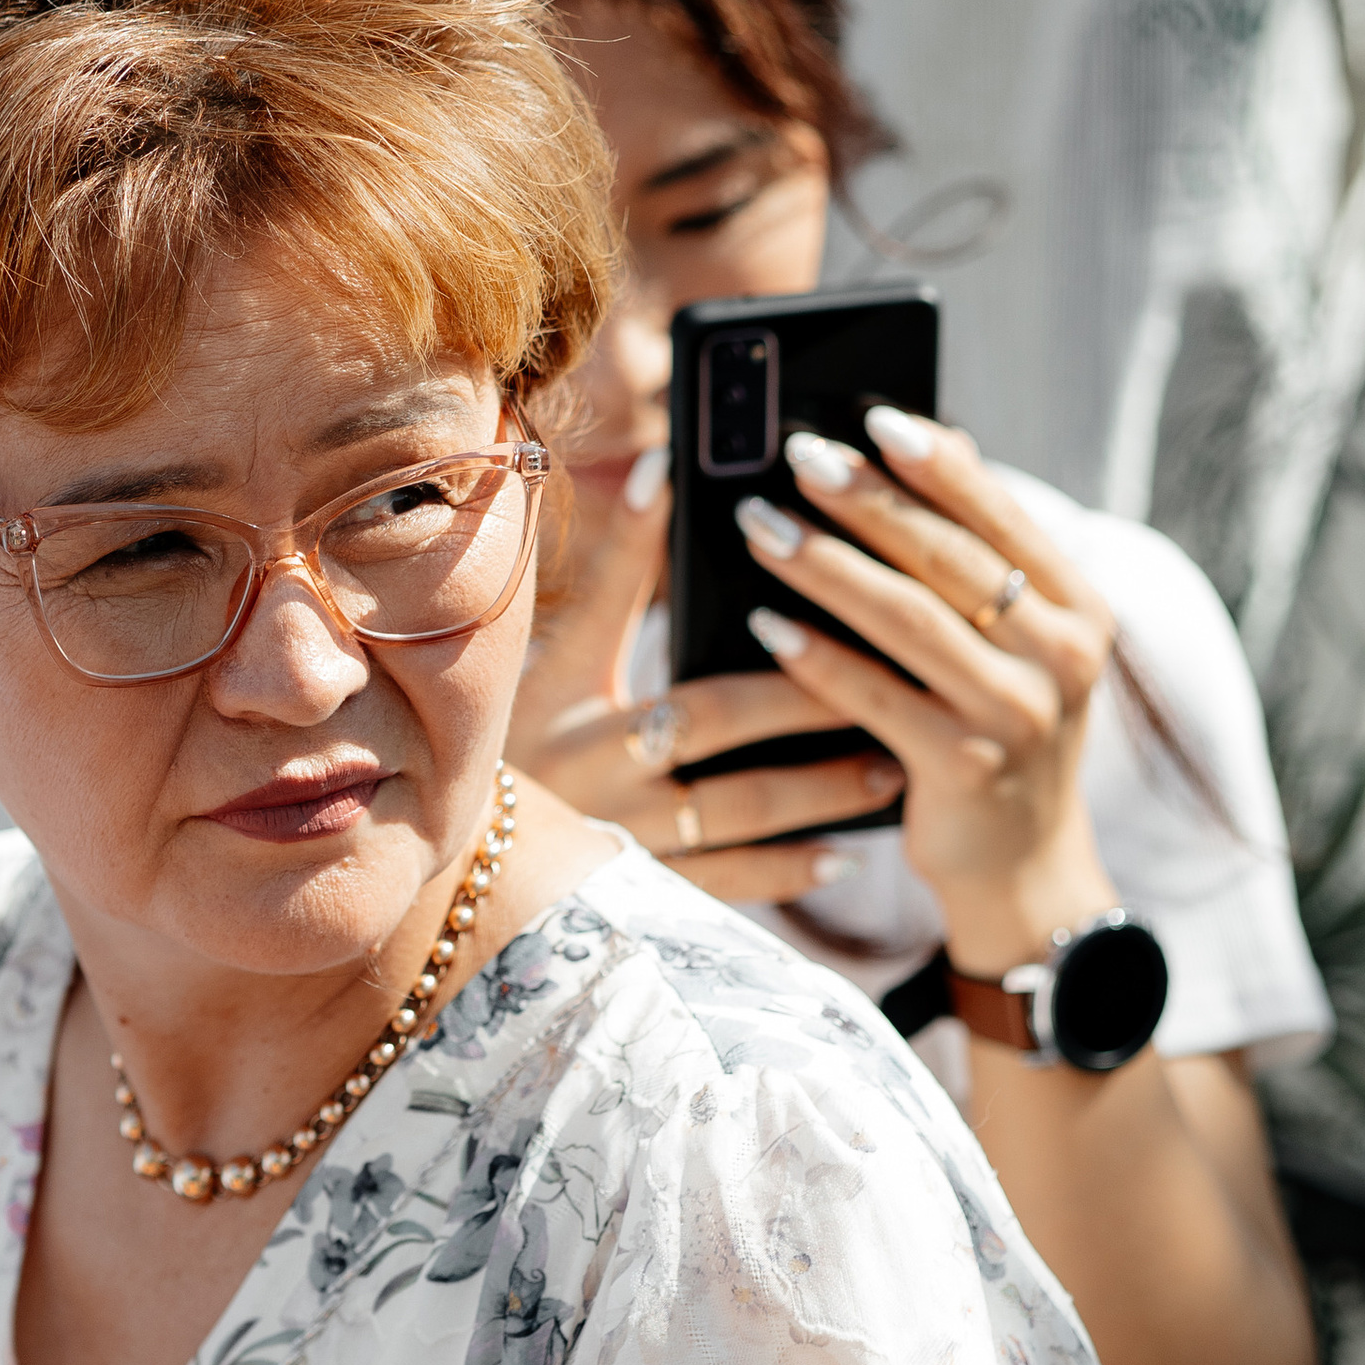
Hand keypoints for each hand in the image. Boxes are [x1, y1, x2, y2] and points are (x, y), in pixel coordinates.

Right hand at [511, 448, 899, 897]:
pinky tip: (842, 855)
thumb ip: (618, 577)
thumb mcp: (561, 662)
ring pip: (737, 809)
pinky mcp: (640, 896)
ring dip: (820, 785)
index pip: (627, 610)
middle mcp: (586, 766)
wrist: (474, 871)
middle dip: (805, 693)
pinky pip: (727, 883)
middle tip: (886, 669)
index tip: (783, 547)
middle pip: (711, 716)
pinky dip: (789, 871)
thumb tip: (663, 469)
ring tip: (890, 762)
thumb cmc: (535, 740)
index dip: (677, 561)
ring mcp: (617, 835)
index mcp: (565, 693)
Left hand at [738, 410, 1119, 970]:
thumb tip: (923, 446)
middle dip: (866, 500)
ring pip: (907, 619)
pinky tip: (764, 621)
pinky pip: (875, 696)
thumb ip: (977, 561)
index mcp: (1079, 608)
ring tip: (758, 525)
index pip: (1002, 516)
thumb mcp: (1013, 646)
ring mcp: (1017, 714)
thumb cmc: (996, 731)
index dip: (937, 464)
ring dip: (825, 564)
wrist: (1023, 868)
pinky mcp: (964, 768)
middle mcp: (1062, 655)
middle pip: (948, 558)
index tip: (874, 416)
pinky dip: (817, 655)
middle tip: (794, 453)